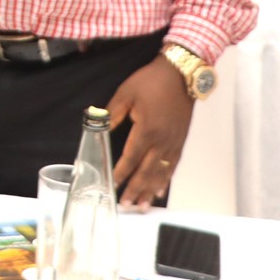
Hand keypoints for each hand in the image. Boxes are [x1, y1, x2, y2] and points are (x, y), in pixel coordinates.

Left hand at [107, 55, 194, 208]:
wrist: (181, 74)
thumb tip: (98, 126)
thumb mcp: (126, 93)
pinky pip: (173, 165)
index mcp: (147, 130)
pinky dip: (166, 180)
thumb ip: (112, 113)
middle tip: (126, 204)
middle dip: (135, 189)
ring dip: (150, 190)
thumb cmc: (152, 81)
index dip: (121, 173)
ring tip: (142, 205)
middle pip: (147, 171)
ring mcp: (174, 142)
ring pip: (161, 172)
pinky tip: (160, 190)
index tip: (112, 185)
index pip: (131, 158)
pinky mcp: (181, 141)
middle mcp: (162, 141)